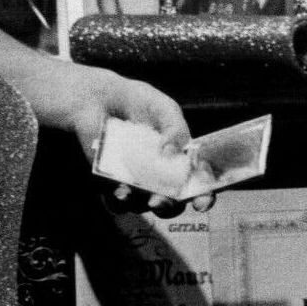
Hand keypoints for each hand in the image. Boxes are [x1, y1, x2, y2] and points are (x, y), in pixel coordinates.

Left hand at [72, 67, 205, 216]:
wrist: (103, 98)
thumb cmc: (140, 103)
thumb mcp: (165, 109)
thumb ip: (176, 129)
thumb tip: (170, 153)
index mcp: (181, 161)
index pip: (198, 185)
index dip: (203, 196)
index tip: (200, 202)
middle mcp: (161, 177)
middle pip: (172, 204)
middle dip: (170, 207)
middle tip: (162, 201)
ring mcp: (137, 183)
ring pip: (144, 206)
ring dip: (143, 204)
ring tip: (138, 193)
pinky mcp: (111, 184)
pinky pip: (117, 202)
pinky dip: (120, 200)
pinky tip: (121, 190)